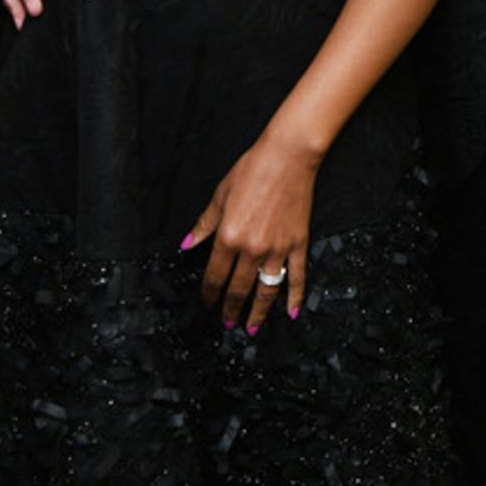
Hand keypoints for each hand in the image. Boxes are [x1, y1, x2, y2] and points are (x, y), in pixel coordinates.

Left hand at [182, 125, 319, 334]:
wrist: (287, 157)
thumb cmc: (253, 171)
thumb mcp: (220, 196)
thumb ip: (204, 225)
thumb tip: (187, 244)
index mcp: (229, 237)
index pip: (215, 275)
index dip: (209, 293)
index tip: (208, 302)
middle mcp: (252, 249)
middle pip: (238, 288)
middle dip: (230, 308)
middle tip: (227, 322)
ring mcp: (277, 249)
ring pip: (266, 291)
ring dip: (258, 313)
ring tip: (251, 327)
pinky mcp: (297, 244)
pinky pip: (296, 277)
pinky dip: (294, 297)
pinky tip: (291, 312)